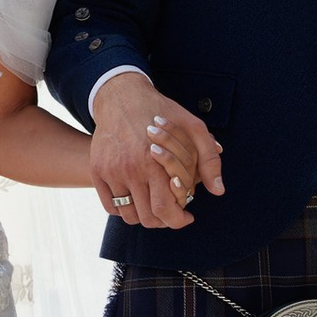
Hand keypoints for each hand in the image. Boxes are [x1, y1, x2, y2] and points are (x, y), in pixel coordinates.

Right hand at [88, 75, 224, 229]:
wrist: (121, 97)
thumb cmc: (161, 113)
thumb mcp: (193, 128)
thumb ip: (209, 160)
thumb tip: (218, 190)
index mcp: (154, 162)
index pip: (165, 210)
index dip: (178, 220)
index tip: (186, 216)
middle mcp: (130, 170)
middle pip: (148, 218)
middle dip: (164, 220)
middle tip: (171, 210)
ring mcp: (111, 172)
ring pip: (128, 216)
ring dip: (144, 215)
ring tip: (155, 203)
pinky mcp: (98, 171)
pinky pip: (111, 206)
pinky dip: (124, 209)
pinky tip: (138, 198)